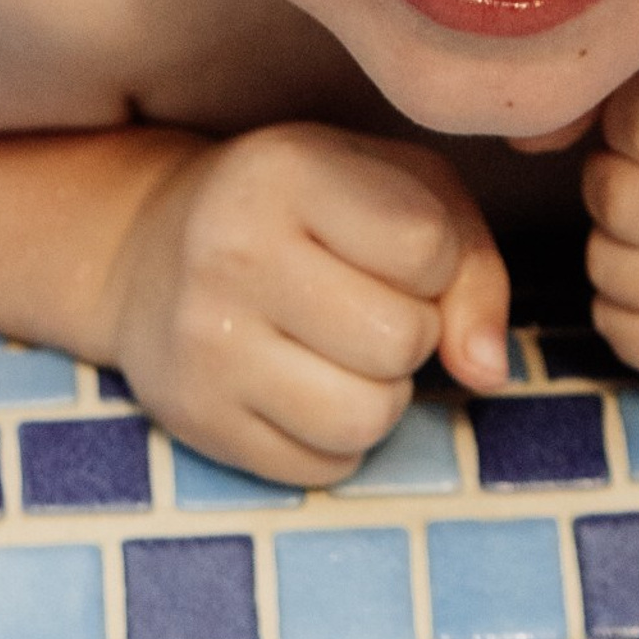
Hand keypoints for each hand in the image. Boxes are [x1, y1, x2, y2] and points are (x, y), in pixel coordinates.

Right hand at [107, 124, 508, 484]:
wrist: (150, 248)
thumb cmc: (305, 209)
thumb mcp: (394, 186)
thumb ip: (470, 262)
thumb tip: (488, 372)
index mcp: (288, 171)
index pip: (425, 246)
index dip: (437, 259)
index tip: (397, 247)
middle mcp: (234, 253)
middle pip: (403, 340)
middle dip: (411, 330)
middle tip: (366, 303)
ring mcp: (205, 343)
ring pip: (367, 417)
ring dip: (381, 394)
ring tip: (343, 350)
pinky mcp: (196, 419)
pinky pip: (324, 468)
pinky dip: (337, 440)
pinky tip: (304, 386)